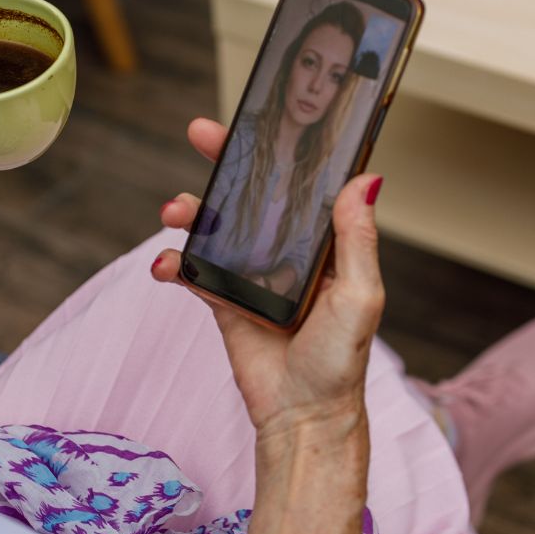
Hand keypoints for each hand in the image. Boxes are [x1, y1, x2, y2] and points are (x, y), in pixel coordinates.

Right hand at [154, 118, 385, 438]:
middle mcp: (288, 252)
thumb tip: (367, 179)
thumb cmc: (341, 360)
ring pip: (216, 228)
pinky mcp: (224, 302)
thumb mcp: (360, 295)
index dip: (281, 149)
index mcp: (324, 244)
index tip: (261, 117)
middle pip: (253, 194)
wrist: (303, 416)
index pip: (302, 184)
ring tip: (174, 211)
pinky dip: (175, 264)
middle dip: (225, 162)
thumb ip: (357, 238)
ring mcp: (253, 275)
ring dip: (193, 213)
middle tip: (200, 134)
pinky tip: (167, 266)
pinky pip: (194, 272)